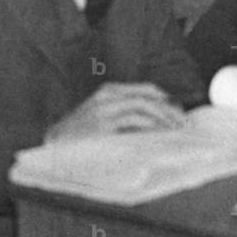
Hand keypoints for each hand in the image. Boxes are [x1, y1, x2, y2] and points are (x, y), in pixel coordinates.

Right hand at [45, 83, 185, 142]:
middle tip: (184, 123)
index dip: (166, 100)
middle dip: (170, 109)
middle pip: (148, 97)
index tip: (180, 112)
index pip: (146, 90)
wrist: (53, 147)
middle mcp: (107, 96)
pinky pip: (134, 121)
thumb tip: (158, 123)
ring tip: (176, 130)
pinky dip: (151, 126)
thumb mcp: (102, 118)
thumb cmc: (80, 137)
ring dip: (164, 118)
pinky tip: (160, 134)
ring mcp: (104, 110)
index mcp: (109, 91)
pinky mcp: (103, 125)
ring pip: (144, 106)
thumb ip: (125, 116)